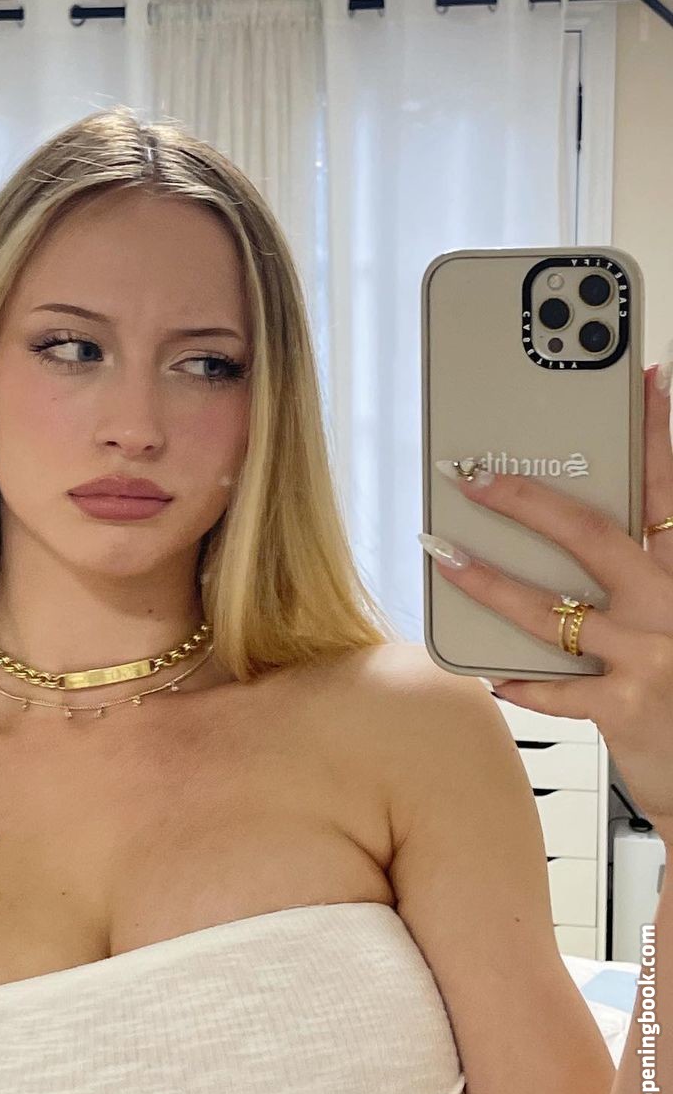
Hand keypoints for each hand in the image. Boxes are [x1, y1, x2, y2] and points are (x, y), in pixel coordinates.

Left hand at [424, 362, 672, 846]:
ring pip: (549, 609)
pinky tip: (491, 671)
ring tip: (443, 554)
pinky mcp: (624, 710)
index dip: (661, 434)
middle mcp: (669, 608)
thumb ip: (649, 573)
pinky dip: (519, 681)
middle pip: (592, 536)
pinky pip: (555, 689)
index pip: (672, 492)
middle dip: (526, 500)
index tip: (648, 383)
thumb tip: (589, 533)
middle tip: (475, 475)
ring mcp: (646, 658)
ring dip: (488, 581)